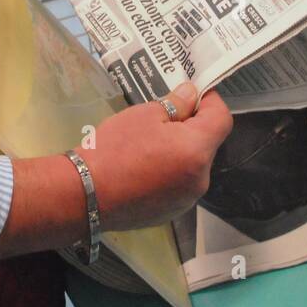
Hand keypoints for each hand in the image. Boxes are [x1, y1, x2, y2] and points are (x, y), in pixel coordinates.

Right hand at [81, 82, 233, 229]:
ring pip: (192, 165)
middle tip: (163, 117)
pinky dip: (169, 172)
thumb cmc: (114, 149)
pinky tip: (143, 167)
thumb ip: (176, 104)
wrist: (84, 193)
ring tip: (148, 144)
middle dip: (191, 127)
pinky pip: (179, 184)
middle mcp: (200, 180)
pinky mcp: (171, 212)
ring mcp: (186, 200)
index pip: (221, 118)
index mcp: (196, 152)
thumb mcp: (145, 115)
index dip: (210, 101)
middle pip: (207, 143)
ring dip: (180, 150)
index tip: (192, 93)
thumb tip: (191, 94)